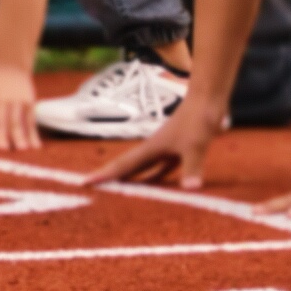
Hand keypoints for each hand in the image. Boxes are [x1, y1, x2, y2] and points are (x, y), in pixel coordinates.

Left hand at [0, 63, 39, 151]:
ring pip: (17, 121)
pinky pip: (31, 120)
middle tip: (3, 150)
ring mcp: (15, 100)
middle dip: (1, 136)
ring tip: (21, 149)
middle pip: (0, 121)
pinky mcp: (29, 101)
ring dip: (19, 136)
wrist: (9, 67)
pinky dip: (33, 133)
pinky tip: (34, 145)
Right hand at [90, 100, 223, 189]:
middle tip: (92, 188)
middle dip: (111, 178)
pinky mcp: (179, 148)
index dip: (104, 175)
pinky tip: (158, 188)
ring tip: (119, 193)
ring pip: (143, 168)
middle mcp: (154, 149)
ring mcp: (166, 148)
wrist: (207, 97)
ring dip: (132, 180)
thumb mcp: (196, 145)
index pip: (123, 165)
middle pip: (127, 167)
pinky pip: (163, 168)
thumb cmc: (199, 118)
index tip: (83, 183)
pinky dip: (157, 178)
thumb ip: (192, 167)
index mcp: (151, 149)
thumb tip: (191, 189)